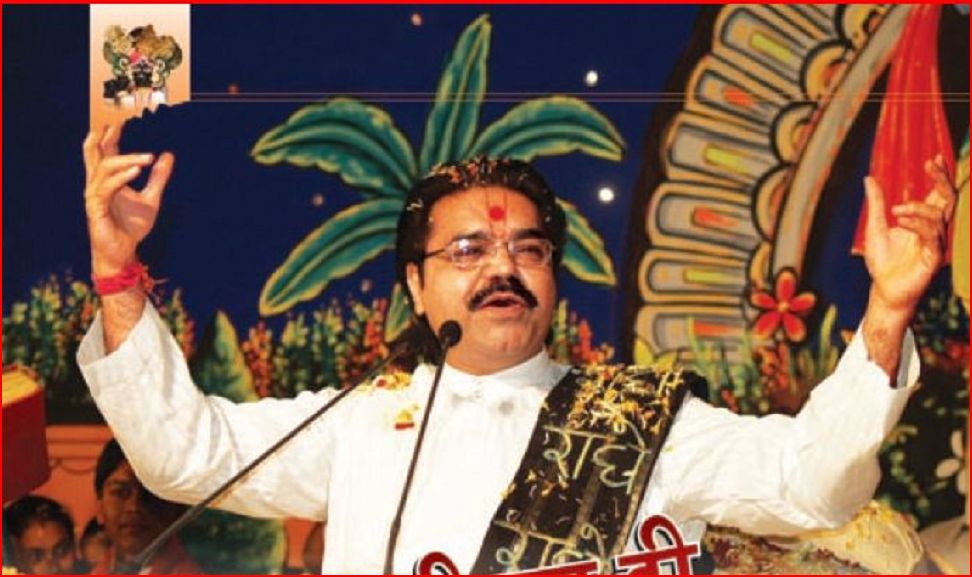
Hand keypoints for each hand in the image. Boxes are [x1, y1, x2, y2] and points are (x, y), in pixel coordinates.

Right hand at [83, 123, 173, 276]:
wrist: (123, 253)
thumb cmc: (131, 227)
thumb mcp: (151, 199)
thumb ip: (158, 178)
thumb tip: (168, 155)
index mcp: (107, 181)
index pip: (105, 153)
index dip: (109, 136)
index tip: (120, 121)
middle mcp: (97, 185)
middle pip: (93, 155)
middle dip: (103, 139)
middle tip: (119, 125)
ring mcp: (94, 197)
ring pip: (103, 170)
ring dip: (125, 161)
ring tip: (147, 157)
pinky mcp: (95, 210)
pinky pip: (104, 189)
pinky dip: (120, 178)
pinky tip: (136, 172)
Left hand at [864, 154, 955, 318]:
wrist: (883, 289)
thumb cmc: (883, 261)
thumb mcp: (876, 226)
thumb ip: (876, 203)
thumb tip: (869, 178)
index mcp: (925, 221)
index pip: (939, 194)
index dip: (941, 175)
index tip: (935, 158)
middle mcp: (935, 230)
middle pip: (949, 199)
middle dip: (941, 180)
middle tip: (929, 165)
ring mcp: (937, 244)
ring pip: (939, 217)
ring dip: (918, 208)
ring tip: (895, 211)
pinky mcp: (933, 259)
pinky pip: (932, 237)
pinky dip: (917, 225)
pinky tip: (900, 221)